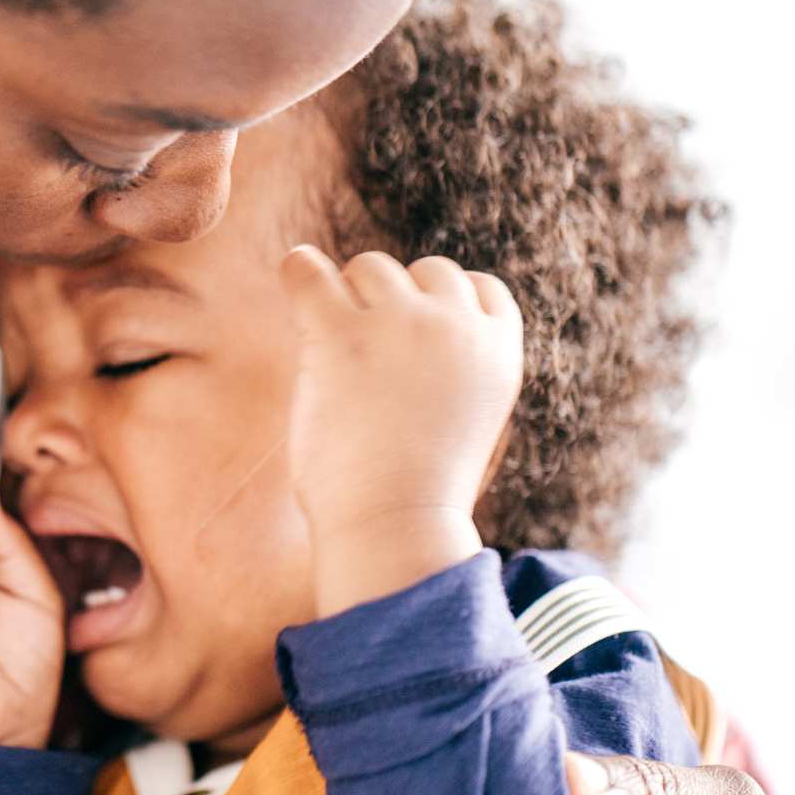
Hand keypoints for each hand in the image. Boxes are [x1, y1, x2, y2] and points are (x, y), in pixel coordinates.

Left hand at [279, 247, 522, 615]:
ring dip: (348, 300)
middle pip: (424, 272)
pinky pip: (308, 271)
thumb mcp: (462, 420)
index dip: (441, 308)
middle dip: (395, 304)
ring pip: (369, 268)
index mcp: (500, 350)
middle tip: (368, 363)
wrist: (393, 526)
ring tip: (336, 359)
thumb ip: (448, 369)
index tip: (415, 344)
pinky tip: (295, 281)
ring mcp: (402, 322)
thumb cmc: (417, 493)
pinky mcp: (341, 332)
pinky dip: (298, 271)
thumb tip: (396, 329)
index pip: (479, 288)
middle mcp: (457, 325)